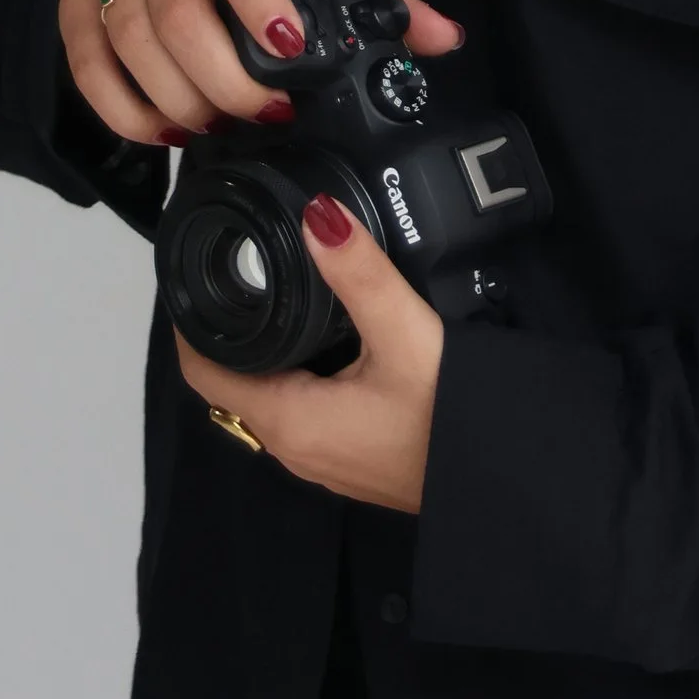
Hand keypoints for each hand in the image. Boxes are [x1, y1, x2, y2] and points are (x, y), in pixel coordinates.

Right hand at [58, 0, 464, 151]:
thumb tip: (444, 38)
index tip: (290, 48)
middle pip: (180, 19)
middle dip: (227, 82)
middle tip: (264, 115)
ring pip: (135, 49)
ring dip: (184, 104)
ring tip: (220, 128)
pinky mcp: (74, 13)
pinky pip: (92, 75)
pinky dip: (131, 115)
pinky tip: (169, 133)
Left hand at [172, 188, 443, 512]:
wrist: (510, 483)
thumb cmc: (449, 418)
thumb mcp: (405, 335)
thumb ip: (359, 274)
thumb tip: (317, 215)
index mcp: (289, 420)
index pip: (203, 373)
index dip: (188, 323)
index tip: (189, 273)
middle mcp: (296, 447)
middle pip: (234, 382)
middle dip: (228, 328)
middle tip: (235, 263)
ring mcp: (325, 458)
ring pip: (270, 395)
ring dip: (264, 350)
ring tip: (274, 287)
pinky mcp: (354, 457)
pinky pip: (304, 407)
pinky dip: (297, 369)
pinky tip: (327, 335)